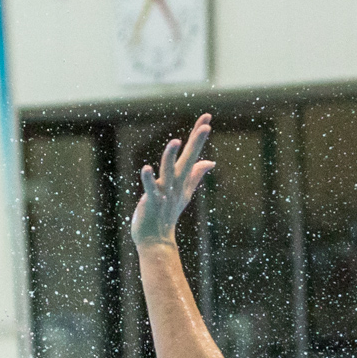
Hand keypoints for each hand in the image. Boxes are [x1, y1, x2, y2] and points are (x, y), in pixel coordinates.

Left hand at [129, 113, 213, 248]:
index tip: (206, 117)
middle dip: (196, 144)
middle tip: (205, 126)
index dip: (198, 137)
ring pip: (169, 173)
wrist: (156, 240)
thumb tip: (210, 161)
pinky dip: (149, 179)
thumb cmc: (166, 215)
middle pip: (187, 161)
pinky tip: (146, 168)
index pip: (193, 155)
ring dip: (171, 158)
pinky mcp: (152, 202)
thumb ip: (195, 175)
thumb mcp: (184, 193)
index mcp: (183, 181)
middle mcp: (176, 185)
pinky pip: (151, 189)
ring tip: (175, 141)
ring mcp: (165, 194)